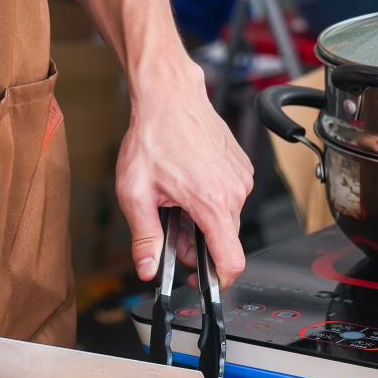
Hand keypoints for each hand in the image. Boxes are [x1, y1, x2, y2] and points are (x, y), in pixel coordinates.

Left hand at [115, 62, 253, 289]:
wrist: (168, 97)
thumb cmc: (152, 137)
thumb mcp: (135, 194)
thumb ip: (144, 237)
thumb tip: (148, 268)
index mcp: (211, 202)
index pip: (231, 261)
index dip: (217, 280)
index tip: (201, 281)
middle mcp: (234, 192)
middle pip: (223, 242)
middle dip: (195, 245)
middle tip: (168, 228)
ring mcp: (241, 179)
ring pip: (225, 221)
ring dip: (200, 222)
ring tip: (174, 201)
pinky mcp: (242, 169)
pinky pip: (229, 200)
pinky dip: (208, 203)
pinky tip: (186, 186)